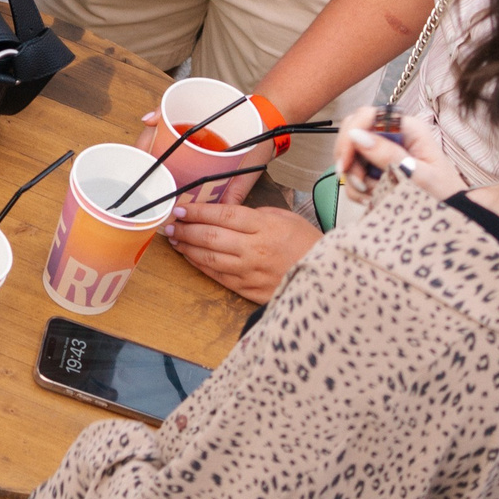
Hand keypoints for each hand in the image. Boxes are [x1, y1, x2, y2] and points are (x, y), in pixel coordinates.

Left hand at [163, 199, 322, 302]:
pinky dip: (201, 266)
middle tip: (170, 224)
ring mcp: (250, 271)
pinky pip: (219, 276)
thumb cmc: (308, 245)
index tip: (181, 208)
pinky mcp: (249, 289)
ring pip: (210, 258)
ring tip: (175, 240)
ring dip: (188, 248)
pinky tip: (191, 258)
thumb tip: (228, 214)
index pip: (223, 215)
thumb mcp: (286, 218)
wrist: (328, 280)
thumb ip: (257, 215)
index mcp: (265, 226)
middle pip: (211, 236)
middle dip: (186, 229)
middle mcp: (255, 249)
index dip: (198, 211)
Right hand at [335, 106, 460, 201]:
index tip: (346, 161)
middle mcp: (393, 135)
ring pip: (351, 155)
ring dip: (355, 179)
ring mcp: (384, 151)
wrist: (454, 213)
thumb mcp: (419, 176)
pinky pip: (355, 173)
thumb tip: (357, 136)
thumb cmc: (445, 193)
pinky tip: (373, 198)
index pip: (369, 115)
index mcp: (409, 129)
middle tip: (359, 183)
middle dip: (350, 159)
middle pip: (354, 132)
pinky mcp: (378, 167)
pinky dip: (358, 189)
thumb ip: (389, 155)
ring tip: (374, 195)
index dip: (351, 134)